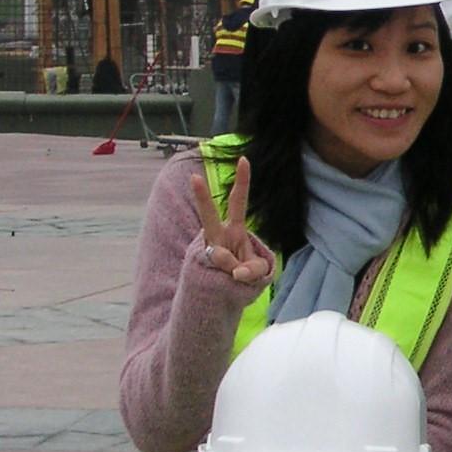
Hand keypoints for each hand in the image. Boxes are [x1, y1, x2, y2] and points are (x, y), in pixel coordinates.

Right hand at [188, 156, 272, 287]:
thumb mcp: (257, 271)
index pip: (237, 202)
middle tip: (194, 177)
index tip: (244, 159)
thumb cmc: (244, 273)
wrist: (222, 292)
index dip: (242, 182)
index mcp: (234, 229)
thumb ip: (253, 270)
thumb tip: (237, 273)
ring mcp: (209, 252)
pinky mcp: (203, 267)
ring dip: (234, 268)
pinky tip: (233, 281)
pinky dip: (233, 280)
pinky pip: (222, 274)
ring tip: (239, 275)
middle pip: (208, 216)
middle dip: (202, 198)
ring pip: (219, 255)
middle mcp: (218, 237)